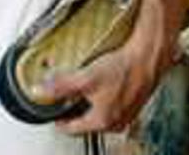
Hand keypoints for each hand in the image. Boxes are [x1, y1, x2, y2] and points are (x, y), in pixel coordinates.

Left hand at [32, 41, 166, 134]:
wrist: (147, 58)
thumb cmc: (123, 69)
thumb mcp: (86, 77)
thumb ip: (61, 87)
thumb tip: (40, 92)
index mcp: (103, 122)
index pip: (73, 130)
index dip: (58, 119)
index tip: (51, 113)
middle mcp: (116, 122)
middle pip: (86, 121)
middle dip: (74, 108)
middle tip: (65, 95)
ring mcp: (125, 114)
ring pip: (99, 112)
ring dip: (88, 101)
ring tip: (83, 84)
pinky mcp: (132, 103)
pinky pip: (111, 104)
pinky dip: (102, 96)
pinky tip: (102, 80)